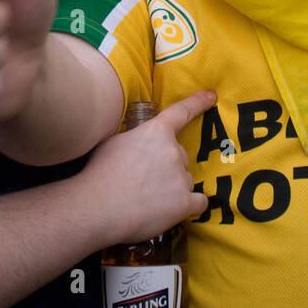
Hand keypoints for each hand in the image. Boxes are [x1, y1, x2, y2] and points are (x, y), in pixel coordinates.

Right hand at [79, 91, 216, 243]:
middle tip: (144, 181)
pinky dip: (188, 206)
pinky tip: (171, 211)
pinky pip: (199, 203)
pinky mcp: (184, 203)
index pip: (182, 112)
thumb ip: (134, 138)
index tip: (211, 96)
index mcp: (156, 132)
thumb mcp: (113, 143)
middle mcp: (174, 151)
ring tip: (148, 200)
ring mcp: (181, 177)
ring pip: (186, 181)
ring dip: (174, 188)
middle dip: (167, 167)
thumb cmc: (99, 174)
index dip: (198, 102)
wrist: (96, 208)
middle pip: (180, 157)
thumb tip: (139, 143)